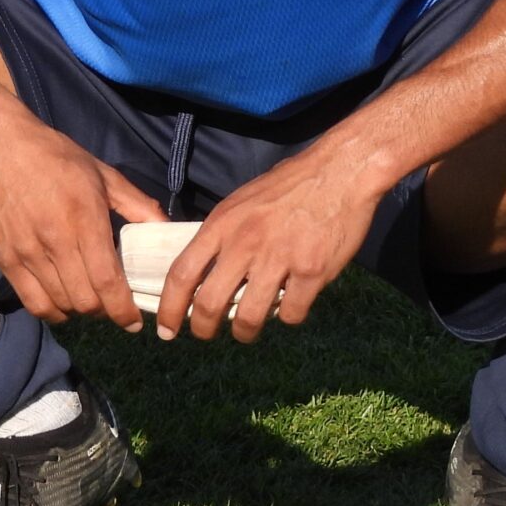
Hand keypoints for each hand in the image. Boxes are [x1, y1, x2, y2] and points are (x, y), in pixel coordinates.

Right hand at [0, 114, 163, 331]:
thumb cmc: (55, 157)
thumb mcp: (102, 174)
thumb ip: (136, 204)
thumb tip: (166, 228)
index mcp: (84, 218)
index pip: (108, 281)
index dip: (124, 310)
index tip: (135, 321)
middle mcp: (56, 241)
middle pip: (86, 301)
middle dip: (106, 311)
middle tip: (113, 304)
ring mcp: (27, 253)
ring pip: (61, 305)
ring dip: (81, 311)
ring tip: (90, 300)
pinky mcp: (5, 260)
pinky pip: (33, 303)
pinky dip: (53, 312)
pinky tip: (62, 302)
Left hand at [155, 150, 381, 342]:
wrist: (339, 171)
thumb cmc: (289, 184)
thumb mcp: (242, 201)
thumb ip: (223, 235)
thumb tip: (204, 269)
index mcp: (223, 224)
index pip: (182, 273)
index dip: (169, 307)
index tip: (166, 328)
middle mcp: (246, 243)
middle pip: (209, 304)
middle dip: (203, 330)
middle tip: (206, 335)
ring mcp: (279, 258)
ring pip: (249, 318)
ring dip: (245, 331)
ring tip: (248, 328)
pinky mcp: (312, 271)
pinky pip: (292, 314)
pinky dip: (289, 316)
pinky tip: (292, 303)